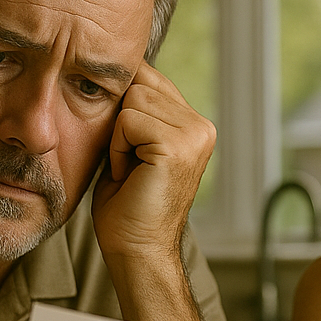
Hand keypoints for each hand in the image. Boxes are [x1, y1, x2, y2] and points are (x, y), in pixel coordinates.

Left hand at [91, 62, 215, 263]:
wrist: (135, 249)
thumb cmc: (127, 206)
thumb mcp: (133, 145)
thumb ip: (136, 111)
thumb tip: (119, 71)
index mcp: (195, 124)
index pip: (149, 79)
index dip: (124, 106)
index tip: (123, 144)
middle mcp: (202, 126)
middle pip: (139, 85)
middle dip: (120, 123)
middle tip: (128, 164)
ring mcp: (195, 135)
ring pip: (132, 100)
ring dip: (118, 137)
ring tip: (129, 170)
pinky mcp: (179, 146)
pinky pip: (128, 121)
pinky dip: (118, 148)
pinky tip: (128, 174)